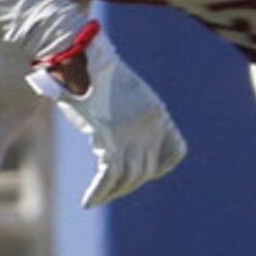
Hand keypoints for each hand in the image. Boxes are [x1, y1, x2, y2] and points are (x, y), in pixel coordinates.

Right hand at [32, 30, 187, 205]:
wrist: (79, 55)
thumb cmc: (94, 71)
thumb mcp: (122, 91)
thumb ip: (130, 113)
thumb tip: (121, 136)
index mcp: (157, 111)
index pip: (176, 151)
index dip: (160, 166)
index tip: (142, 173)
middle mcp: (150, 124)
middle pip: (148, 168)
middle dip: (130, 184)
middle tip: (111, 191)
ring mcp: (131, 131)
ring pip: (130, 176)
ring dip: (113, 192)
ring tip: (98, 198)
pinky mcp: (109, 136)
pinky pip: (108, 175)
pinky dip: (99, 192)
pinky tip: (88, 201)